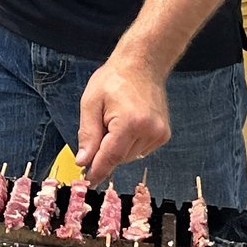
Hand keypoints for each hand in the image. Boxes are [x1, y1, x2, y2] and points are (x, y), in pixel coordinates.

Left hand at [78, 51, 173, 186]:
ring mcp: (159, 134)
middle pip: (119, 157)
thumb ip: (87, 134)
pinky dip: (129, 143)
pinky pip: (140, 150)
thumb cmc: (114, 79)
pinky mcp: (163, 135)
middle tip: (101, 125)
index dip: (97, 171)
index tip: (87, 182)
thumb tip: (83, 161)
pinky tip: (127, 123)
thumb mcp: (91, 103)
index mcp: (130, 123)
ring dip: (118, 146)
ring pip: (130, 156)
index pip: (110, 157)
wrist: (143, 64)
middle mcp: (149, 131)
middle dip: (105, 150)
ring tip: (115, 119)